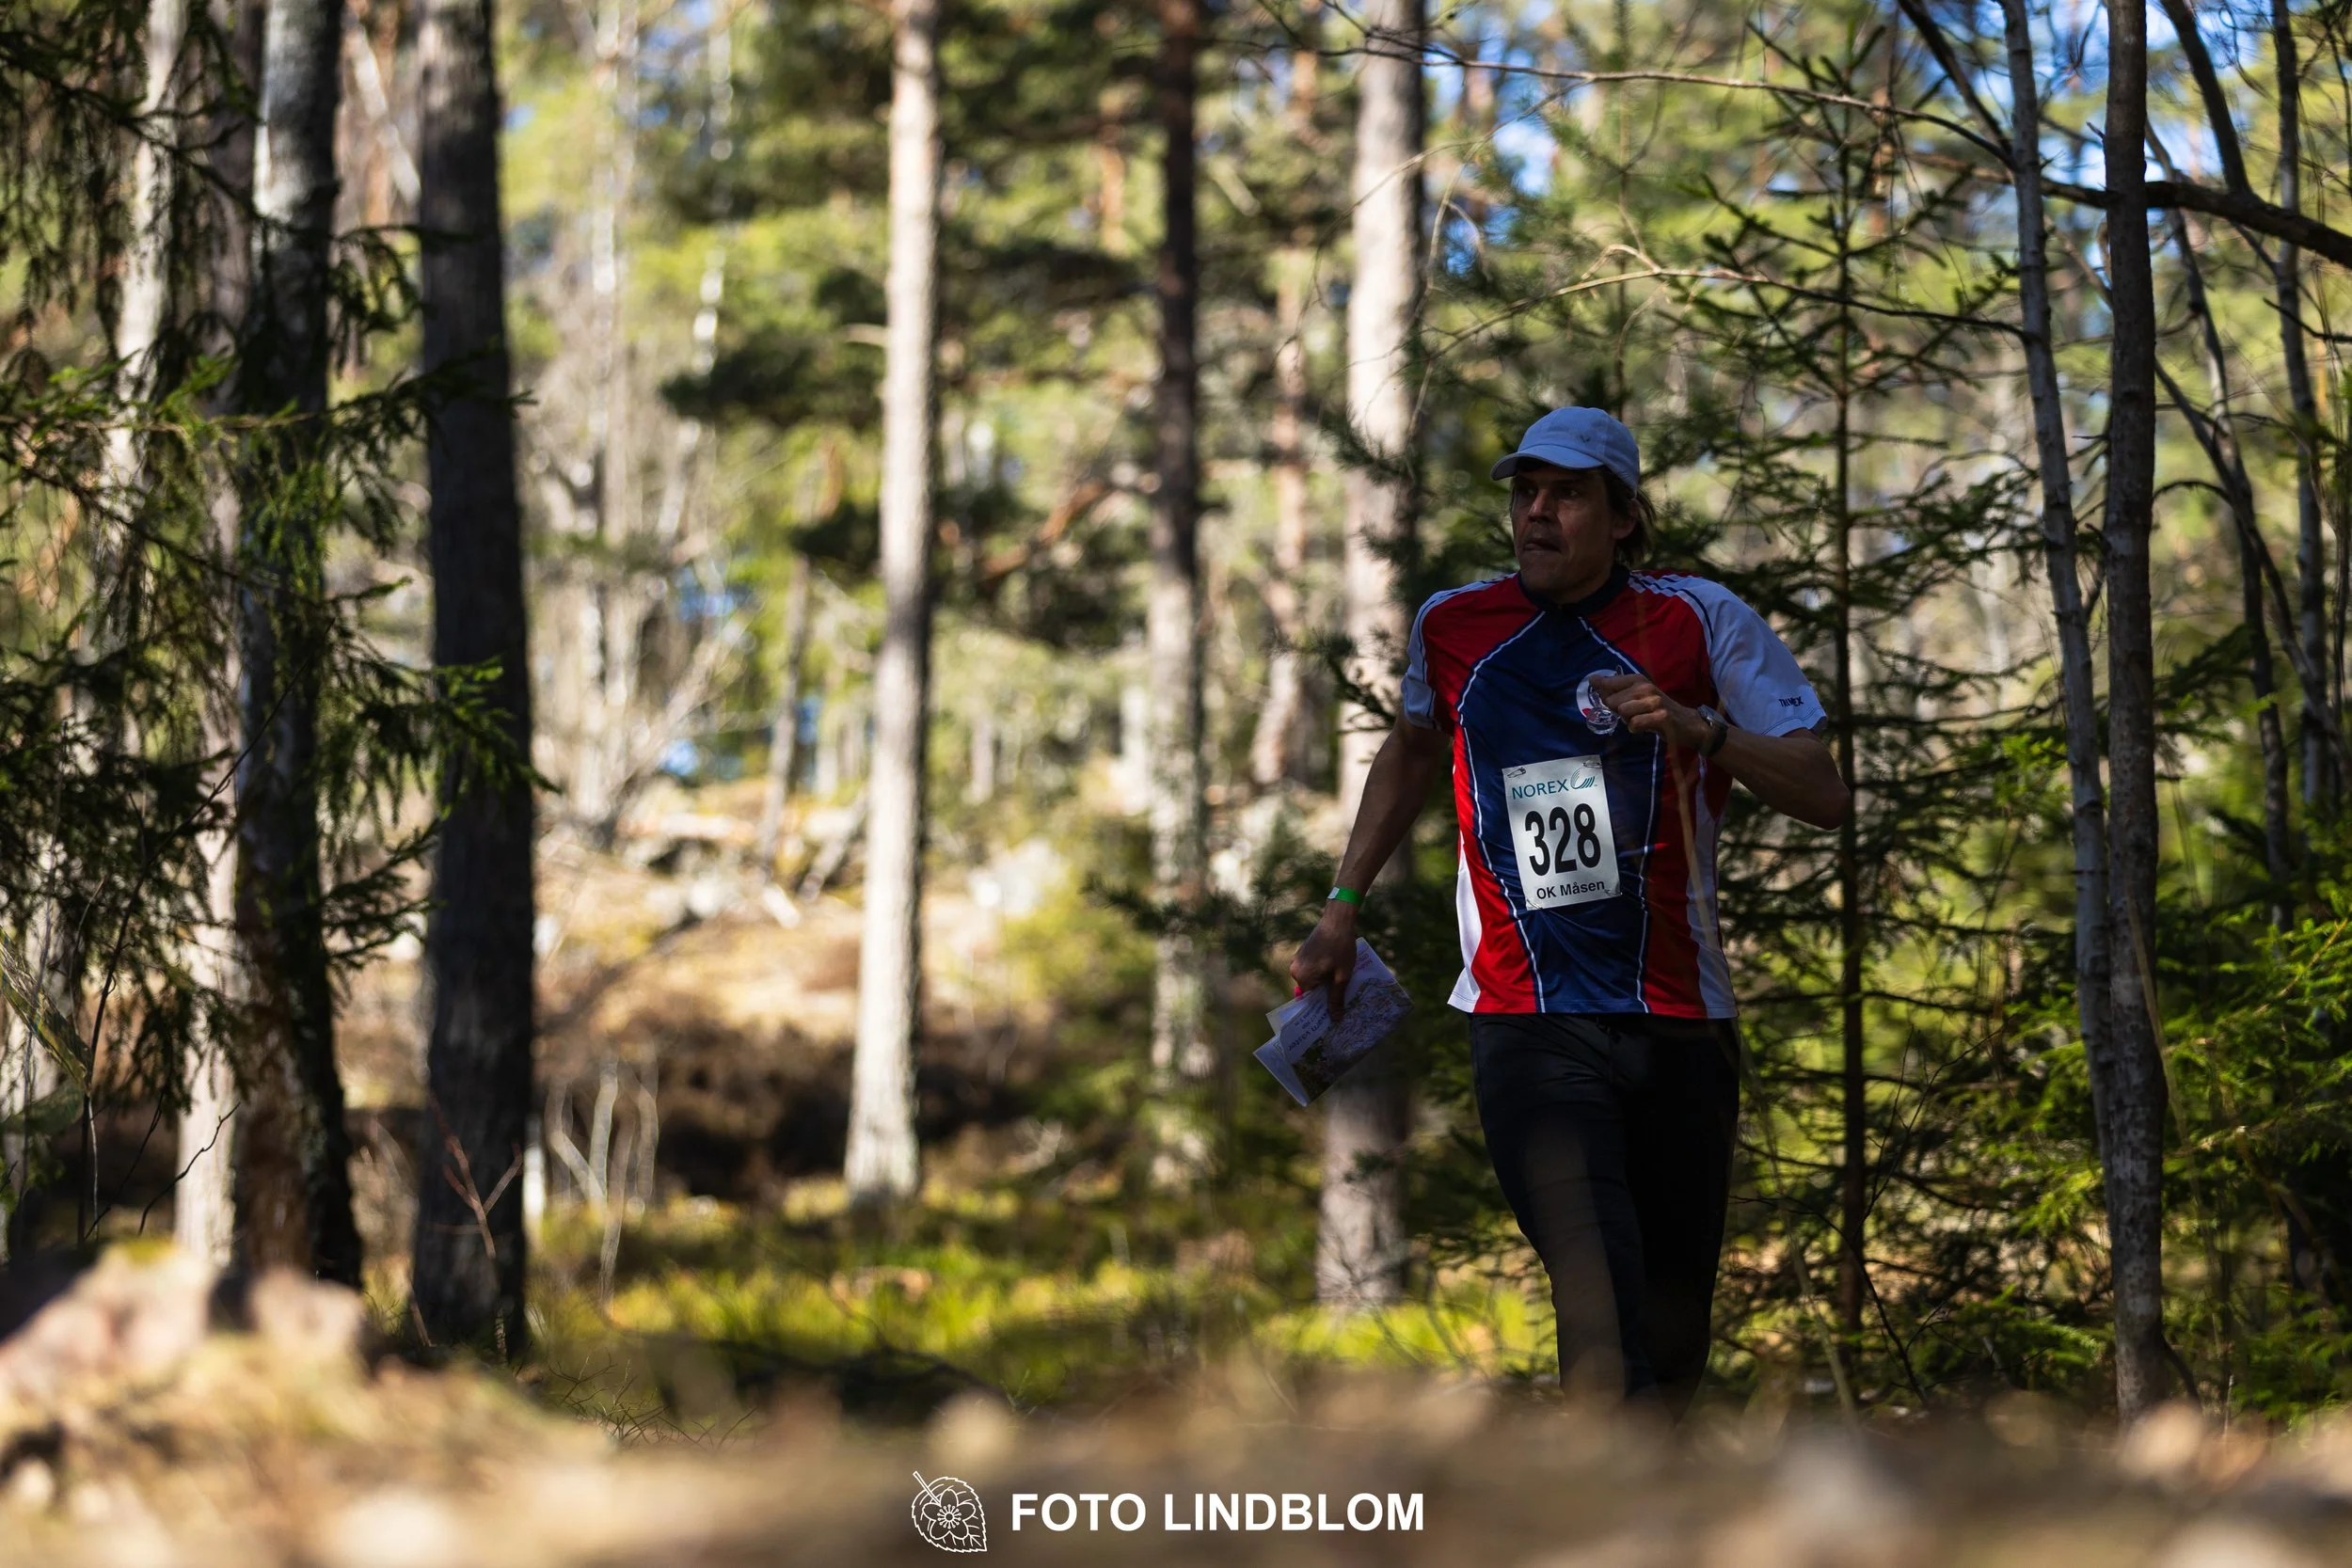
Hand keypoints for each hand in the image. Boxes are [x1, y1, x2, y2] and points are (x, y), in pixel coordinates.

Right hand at [1289, 903, 1358, 1019]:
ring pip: (1311, 978)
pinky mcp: (1303, 952)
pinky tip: (1335, 969)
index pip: (1309, 1000)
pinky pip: (1311, 968)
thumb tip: (1335, 1020)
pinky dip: (1321, 971)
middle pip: (1310, 990)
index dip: (1322, 1007)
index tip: (1334, 1012)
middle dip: (1324, 994)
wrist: (1338, 920)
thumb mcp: (1342, 976)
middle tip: (1341, 998)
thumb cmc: (1341, 949)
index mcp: (1302, 977)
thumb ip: (1336, 998)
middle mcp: (1295, 969)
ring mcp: (1298, 959)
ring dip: (1324, 982)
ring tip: (1340, 983)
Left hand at [1590, 671, 1710, 749]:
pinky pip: (1634, 724)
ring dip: (1628, 721)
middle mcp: (1646, 687)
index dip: (1604, 693)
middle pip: (1612, 701)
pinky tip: (1646, 727)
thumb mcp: (1636, 694)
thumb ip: (1614, 689)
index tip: (1609, 700)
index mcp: (1638, 679)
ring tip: (1641, 719)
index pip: (1608, 682)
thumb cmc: (1656, 708)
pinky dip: (1636, 729)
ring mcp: (1654, 701)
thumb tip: (1592, 680)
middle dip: (1618, 711)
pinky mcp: (1660, 717)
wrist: (1686, 722)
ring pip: (1623, 712)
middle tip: (1633, 714)